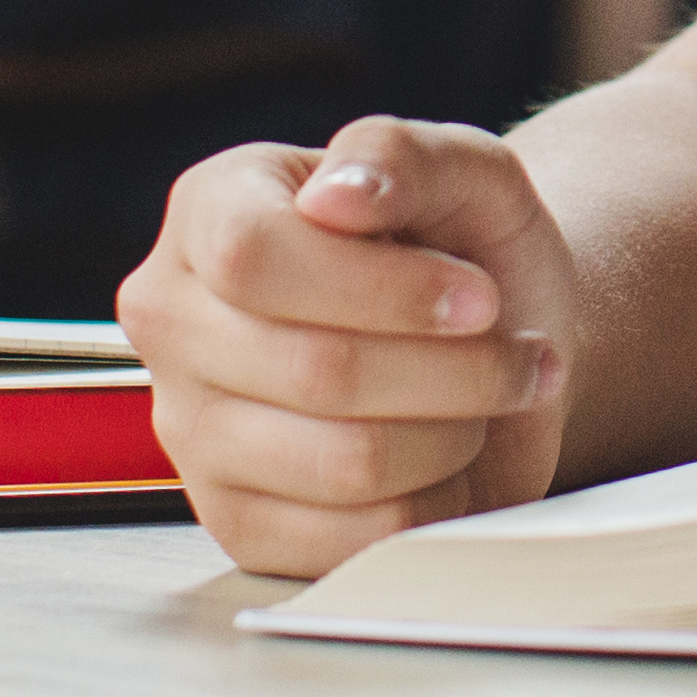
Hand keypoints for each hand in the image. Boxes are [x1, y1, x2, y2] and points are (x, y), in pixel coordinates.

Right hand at [116, 118, 581, 573]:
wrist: (492, 338)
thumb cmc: (462, 242)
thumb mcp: (461, 169)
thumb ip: (400, 158)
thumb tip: (333, 197)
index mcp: (209, 212)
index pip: (255, 258)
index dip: (385, 289)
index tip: (482, 296)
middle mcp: (174, 322)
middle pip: (314, 370)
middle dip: (456, 369)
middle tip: (522, 356)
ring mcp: (193, 433)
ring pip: (345, 461)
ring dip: (458, 433)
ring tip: (492, 397)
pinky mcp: (238, 524)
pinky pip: (354, 538)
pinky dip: (436, 500)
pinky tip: (453, 459)